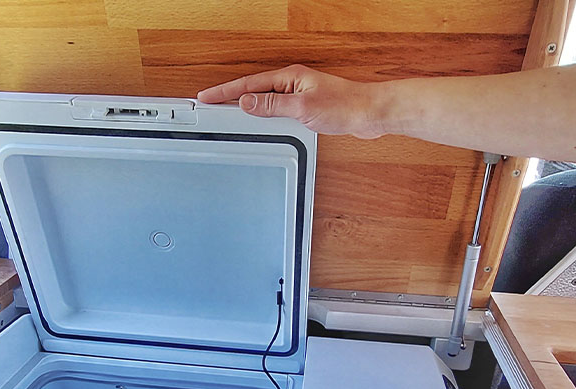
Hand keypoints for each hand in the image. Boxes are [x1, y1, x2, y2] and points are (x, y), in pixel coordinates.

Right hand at [197, 65, 387, 138]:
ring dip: (248, 107)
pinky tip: (261, 123)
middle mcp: (293, 83)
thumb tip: (247, 103)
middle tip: (210, 106)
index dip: (225, 92)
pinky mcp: (307, 107)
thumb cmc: (345, 107)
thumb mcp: (303, 108)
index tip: (206, 97)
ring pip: (266, 101)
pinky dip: (265, 116)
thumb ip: (273, 106)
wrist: (369, 114)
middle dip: (231, 97)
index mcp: (290, 77)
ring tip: (228, 115)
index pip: (249, 84)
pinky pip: (278, 110)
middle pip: (254, 90)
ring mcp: (300, 94)